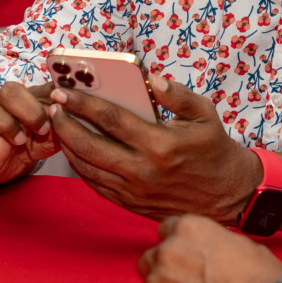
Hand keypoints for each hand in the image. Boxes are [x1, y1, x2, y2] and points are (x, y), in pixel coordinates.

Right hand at [0, 82, 59, 183]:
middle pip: (9, 90)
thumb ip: (65, 121)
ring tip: (18, 141)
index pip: (38, 86)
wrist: (6, 163)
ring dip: (4, 123)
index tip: (61, 109)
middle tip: (41, 129)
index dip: (51, 95)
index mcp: (28, 101)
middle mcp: (5, 107)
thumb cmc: (33, 141)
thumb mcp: (54, 133)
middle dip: (28, 109)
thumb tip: (75, 108)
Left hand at [47, 73, 262, 222]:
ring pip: (86, 166)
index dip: (82, 104)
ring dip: (66, 144)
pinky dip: (79, 165)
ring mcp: (134, 191)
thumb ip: (178, 95)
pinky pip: (94, 183)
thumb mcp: (205, 114)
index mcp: (161, 145)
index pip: (110, 120)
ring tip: (58, 125)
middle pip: (88, 145)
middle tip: (53, 107)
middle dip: (64, 124)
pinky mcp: (130, 204)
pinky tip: (74, 149)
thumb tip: (151, 79)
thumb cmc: (214, 148)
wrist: (228, 195)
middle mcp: (143, 171)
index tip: (63, 92)